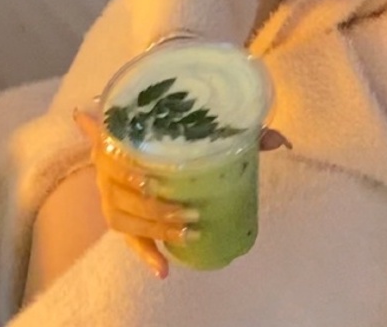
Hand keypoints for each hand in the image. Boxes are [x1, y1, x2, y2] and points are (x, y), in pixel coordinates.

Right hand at [72, 105, 291, 278]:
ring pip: (126, 217)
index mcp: (121, 133)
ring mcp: (109, 191)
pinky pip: (129, 238)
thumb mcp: (194, 118)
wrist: (133, 129)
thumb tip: (278, 139)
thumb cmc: (166, 122)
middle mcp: (108, 162)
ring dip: (156, 227)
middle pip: (124, 191)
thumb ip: (235, 128)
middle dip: (157, 206)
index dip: (130, 168)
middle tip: (190, 211)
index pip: (114, 149)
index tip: (151, 182)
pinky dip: (147, 254)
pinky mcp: (119, 214)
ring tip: (187, 231)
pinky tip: (166, 269)